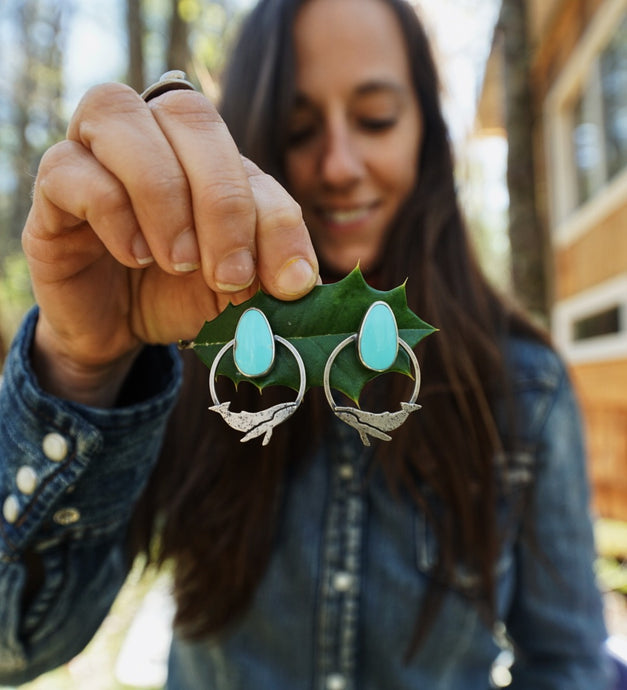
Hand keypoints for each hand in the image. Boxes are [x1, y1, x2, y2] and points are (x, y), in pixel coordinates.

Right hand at [23, 83, 318, 405]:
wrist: (120, 327)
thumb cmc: (182, 295)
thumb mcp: (235, 288)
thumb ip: (268, 271)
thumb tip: (303, 280)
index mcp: (209, 156)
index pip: (249, 161)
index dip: (277, 222)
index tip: (288, 284)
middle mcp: (153, 134)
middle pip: (189, 114)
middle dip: (223, 202)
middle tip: (229, 274)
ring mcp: (96, 151)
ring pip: (123, 118)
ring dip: (164, 197)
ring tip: (178, 262)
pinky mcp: (54, 184)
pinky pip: (72, 167)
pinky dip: (112, 211)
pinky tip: (134, 256)